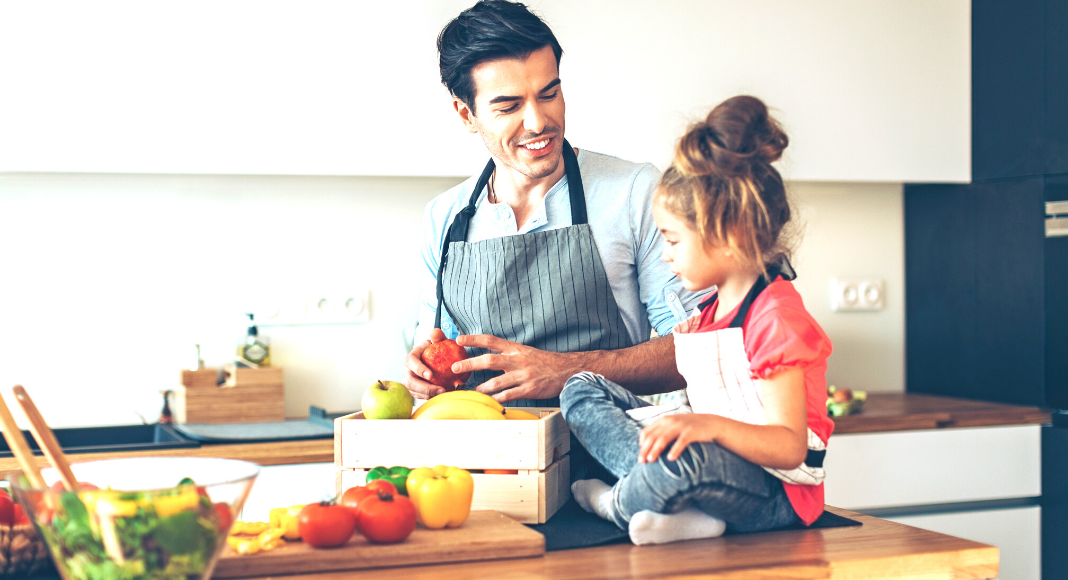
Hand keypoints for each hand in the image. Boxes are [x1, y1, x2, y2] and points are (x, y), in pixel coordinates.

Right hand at [403, 328, 447, 398]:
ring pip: (414, 392)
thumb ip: (437, 337)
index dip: (419, 369)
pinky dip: (430, 398)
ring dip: (428, 395)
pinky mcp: (414, 391)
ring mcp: (409, 382)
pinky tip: (443, 397)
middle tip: (440, 390)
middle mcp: (407, 371)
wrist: (432, 360)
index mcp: (411, 358)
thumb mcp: (436, 342)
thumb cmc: (434, 350)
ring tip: (444, 394)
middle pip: (410, 382)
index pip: (411, 362)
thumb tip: (435, 332)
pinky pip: (420, 397)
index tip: (430, 375)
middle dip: (424, 388)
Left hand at [453, 334, 580, 402]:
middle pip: (489, 360)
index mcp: (516, 349)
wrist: (566, 370)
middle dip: (470, 363)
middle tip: (455, 367)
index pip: (491, 340)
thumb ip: (508, 355)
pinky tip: (489, 401)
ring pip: (497, 382)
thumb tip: (487, 358)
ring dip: (481, 387)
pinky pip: (509, 395)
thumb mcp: (525, 352)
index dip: (474, 339)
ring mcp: (523, 375)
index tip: (459, 339)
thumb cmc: (544, 362)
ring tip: (472, 390)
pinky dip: (498, 398)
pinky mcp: (529, 389)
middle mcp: (518, 360)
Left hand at [638, 414, 720, 463]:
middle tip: (641, 461)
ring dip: (655, 449)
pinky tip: (670, 458)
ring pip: (663, 438)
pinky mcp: (691, 431)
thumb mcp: (673, 426)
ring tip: (651, 460)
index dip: (641, 444)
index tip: (641, 454)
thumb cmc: (688, 428)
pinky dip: (675, 450)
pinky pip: (681, 441)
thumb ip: (661, 433)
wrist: (711, 423)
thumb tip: (647, 447)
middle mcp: (670, 421)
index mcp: (663, 420)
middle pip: (652, 436)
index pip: (646, 432)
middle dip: (645, 449)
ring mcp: (680, 426)